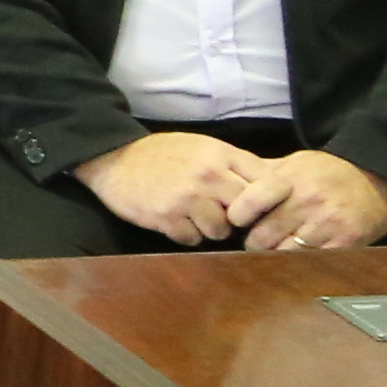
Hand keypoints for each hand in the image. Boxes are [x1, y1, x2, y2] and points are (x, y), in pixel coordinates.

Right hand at [73, 129, 261, 247]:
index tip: (257, 207)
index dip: (271, 201)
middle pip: (247, 213)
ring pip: (220, 231)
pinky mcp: (166, 216)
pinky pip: (192, 239)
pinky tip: (174, 220)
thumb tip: (272, 189)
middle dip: (236, 218)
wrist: (113, 157)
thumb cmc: (163, 154)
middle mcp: (209, 175)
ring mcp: (187, 197)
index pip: (273, 185)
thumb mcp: (205, 147)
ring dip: (208, 229)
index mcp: (223, 155)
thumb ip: (236, 165)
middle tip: (221, 214)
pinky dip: (184, 234)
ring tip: (192, 215)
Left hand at [224, 148, 386, 255]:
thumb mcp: (297, 163)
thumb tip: (230, 183)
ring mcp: (327, 224)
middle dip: (255, 242)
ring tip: (278, 249)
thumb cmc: (332, 171)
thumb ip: (265, 175)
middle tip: (257, 242)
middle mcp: (307, 202)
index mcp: (290, 179)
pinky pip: (311, 261)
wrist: (381, 176)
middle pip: (262, 236)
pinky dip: (301, 262)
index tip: (238, 220)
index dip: (238, 215)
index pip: (250, 202)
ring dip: (276, 255)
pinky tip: (300, 255)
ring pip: (283, 253)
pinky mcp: (345, 242)